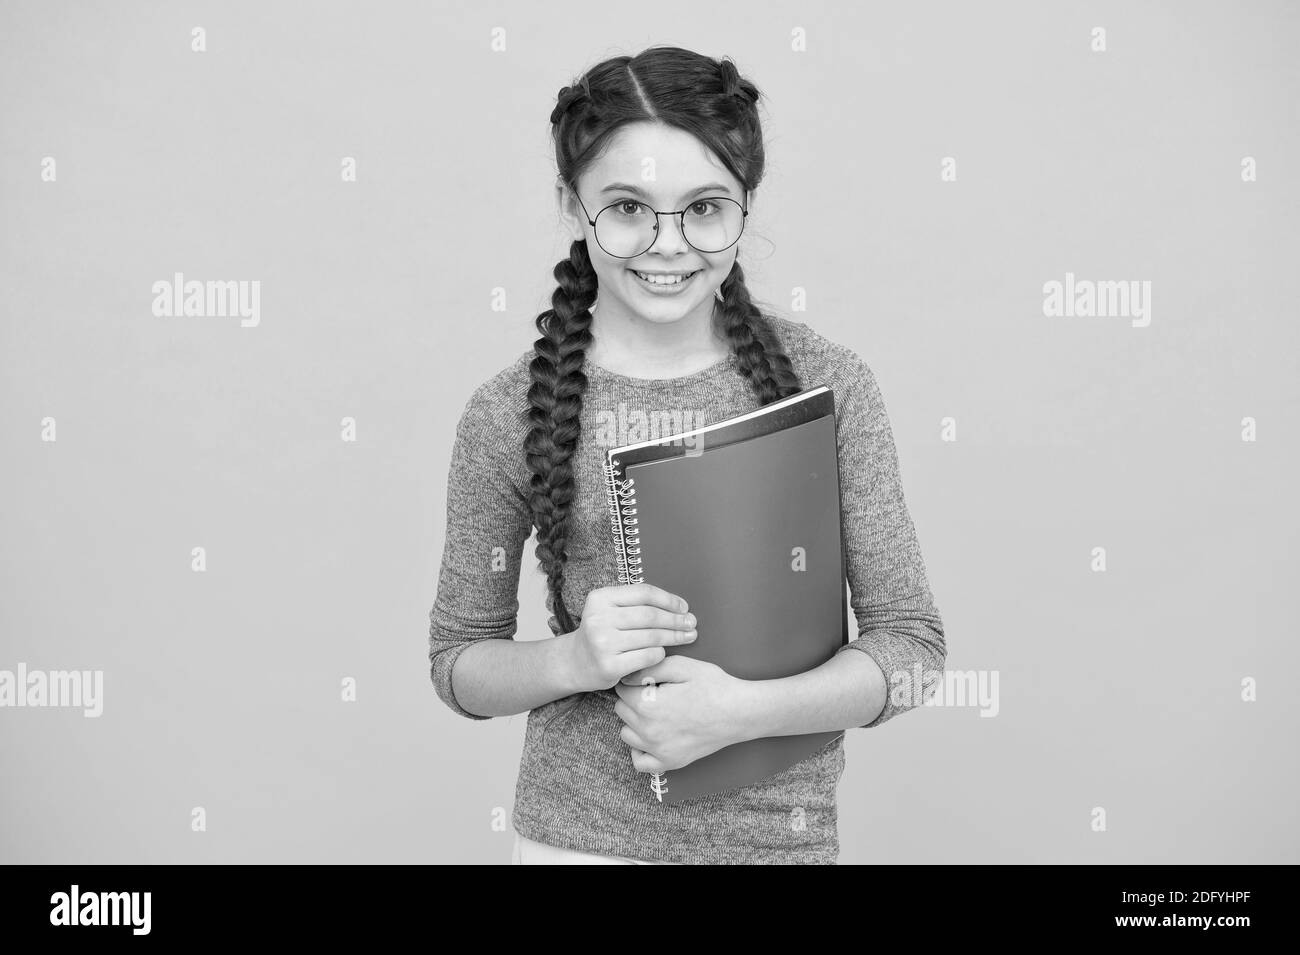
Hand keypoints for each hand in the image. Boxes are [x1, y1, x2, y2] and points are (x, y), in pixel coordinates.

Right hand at [561, 583, 697, 692]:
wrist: (575, 662)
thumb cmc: (602, 633)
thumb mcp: (610, 610)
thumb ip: (636, 604)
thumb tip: (680, 608)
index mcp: (600, 598)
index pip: (643, 593)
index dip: (668, 599)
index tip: (684, 607)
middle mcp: (598, 618)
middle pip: (649, 615)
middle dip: (675, 619)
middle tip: (691, 623)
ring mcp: (602, 643)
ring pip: (651, 636)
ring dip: (674, 636)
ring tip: (687, 636)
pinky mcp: (609, 665)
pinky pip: (647, 656)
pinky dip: (660, 653)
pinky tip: (664, 652)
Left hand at [613, 655, 755, 774]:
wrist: (740, 712)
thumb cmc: (713, 686)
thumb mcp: (682, 666)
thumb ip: (649, 668)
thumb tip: (626, 676)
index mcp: (648, 705)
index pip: (621, 689)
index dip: (633, 680)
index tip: (648, 679)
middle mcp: (648, 731)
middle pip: (621, 710)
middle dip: (632, 699)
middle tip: (655, 693)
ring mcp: (658, 750)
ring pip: (626, 734)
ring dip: (634, 722)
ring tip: (656, 713)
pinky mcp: (670, 762)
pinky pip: (639, 762)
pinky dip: (640, 750)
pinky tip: (652, 737)